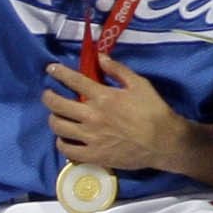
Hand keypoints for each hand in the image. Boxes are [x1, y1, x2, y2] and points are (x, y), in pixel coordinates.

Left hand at [43, 53, 187, 172]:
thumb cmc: (153, 110)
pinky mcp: (92, 154)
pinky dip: (62, 142)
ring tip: (56, 116)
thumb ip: (118, 70)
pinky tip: (65, 138)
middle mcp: (92, 116)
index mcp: (104, 96)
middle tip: (48, 95)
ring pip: (58, 126)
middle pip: (57, 104)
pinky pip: (66, 149)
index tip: (51, 69)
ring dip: (53, 118)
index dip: (59, 73)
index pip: (74, 81)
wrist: (163, 141)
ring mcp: (90, 137)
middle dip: (48, 97)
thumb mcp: (140, 84)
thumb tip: (99, 58)